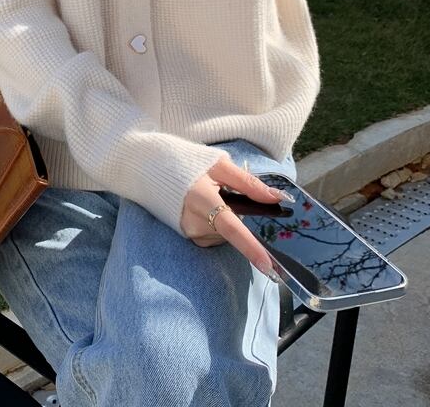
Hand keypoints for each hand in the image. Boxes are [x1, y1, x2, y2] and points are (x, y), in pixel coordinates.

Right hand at [180, 156, 292, 277]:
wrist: (151, 168)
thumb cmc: (188, 164)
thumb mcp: (219, 165)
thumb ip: (248, 183)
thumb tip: (278, 197)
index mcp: (202, 198)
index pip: (230, 227)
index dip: (250, 247)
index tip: (267, 265)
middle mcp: (194, 221)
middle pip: (232, 231)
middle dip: (238, 215)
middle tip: (225, 193)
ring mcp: (189, 231)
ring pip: (225, 234)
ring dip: (227, 220)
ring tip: (211, 198)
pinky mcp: (187, 236)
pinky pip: (214, 236)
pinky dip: (217, 225)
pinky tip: (205, 208)